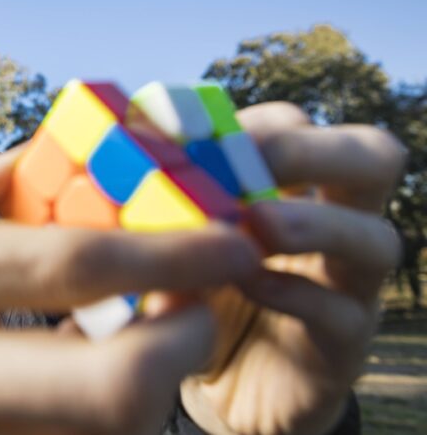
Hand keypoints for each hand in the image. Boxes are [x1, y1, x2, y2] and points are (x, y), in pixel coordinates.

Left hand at [182, 102, 406, 434]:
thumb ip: (163, 194)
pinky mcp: (340, 346)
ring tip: (258, 224)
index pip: (296, 124)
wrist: (202, 373)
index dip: (257, 123)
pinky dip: (296, 294)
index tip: (201, 139)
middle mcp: (332, 222)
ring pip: (375, 239)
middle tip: (258, 160)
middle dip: (319, 151)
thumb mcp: (171, 233)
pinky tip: (248, 286)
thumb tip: (120, 140)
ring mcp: (346, 284)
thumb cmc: (186, 283)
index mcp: (288, 183)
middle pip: (372, 160)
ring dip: (316, 223)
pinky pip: (344, 314)